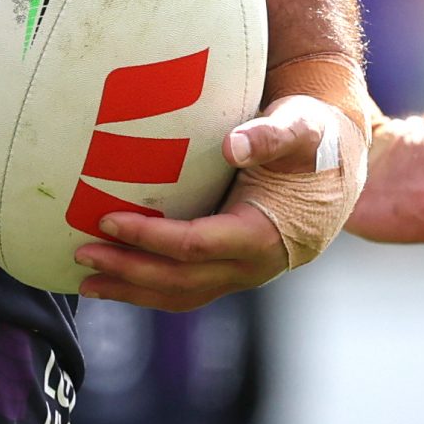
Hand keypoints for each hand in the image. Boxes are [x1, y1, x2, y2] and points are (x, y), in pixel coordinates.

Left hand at [72, 94, 361, 310]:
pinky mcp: (233, 270)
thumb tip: (231, 145)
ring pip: (181, 296)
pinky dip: (150, 287)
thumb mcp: (302, 127)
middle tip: (82, 252)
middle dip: (129, 271)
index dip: (150, 237)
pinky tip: (118, 278)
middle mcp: (254, 266)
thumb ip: (271, 135)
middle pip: (181, 281)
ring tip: (86, 281)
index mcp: (265, 234)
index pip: (196, 245)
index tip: (107, 218)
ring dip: (133, 291)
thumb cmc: (316, 139)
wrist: (341, 163)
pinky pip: (187, 289)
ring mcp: (244, 274)